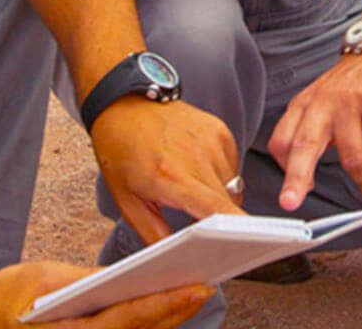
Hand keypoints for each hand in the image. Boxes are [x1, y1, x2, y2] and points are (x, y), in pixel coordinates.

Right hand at [0, 261, 213, 327]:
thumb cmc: (3, 299)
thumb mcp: (44, 278)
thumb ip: (88, 281)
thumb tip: (130, 277)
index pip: (128, 318)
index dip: (165, 303)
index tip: (197, 287)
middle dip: (176, 309)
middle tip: (209, 282)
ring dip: (166, 317)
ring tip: (195, 288)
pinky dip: (146, 321)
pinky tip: (167, 302)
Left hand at [90, 97, 243, 243]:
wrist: (124, 104)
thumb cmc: (120, 151)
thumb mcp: (128, 201)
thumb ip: (155, 234)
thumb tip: (179, 258)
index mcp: (171, 176)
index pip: (217, 210)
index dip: (234, 231)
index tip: (241, 246)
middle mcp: (197, 156)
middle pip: (229, 203)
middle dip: (220, 221)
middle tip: (198, 227)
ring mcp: (212, 140)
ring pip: (232, 186)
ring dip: (218, 197)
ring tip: (189, 189)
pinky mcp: (219, 130)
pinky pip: (231, 166)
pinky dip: (219, 176)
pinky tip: (195, 169)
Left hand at [266, 51, 361, 210]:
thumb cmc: (347, 87)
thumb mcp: (318, 104)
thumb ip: (308, 136)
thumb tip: (302, 179)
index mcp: (302, 106)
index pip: (281, 140)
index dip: (284, 168)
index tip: (294, 193)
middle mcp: (321, 104)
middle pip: (304, 145)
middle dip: (296, 177)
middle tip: (291, 202)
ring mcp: (349, 102)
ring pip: (350, 152)